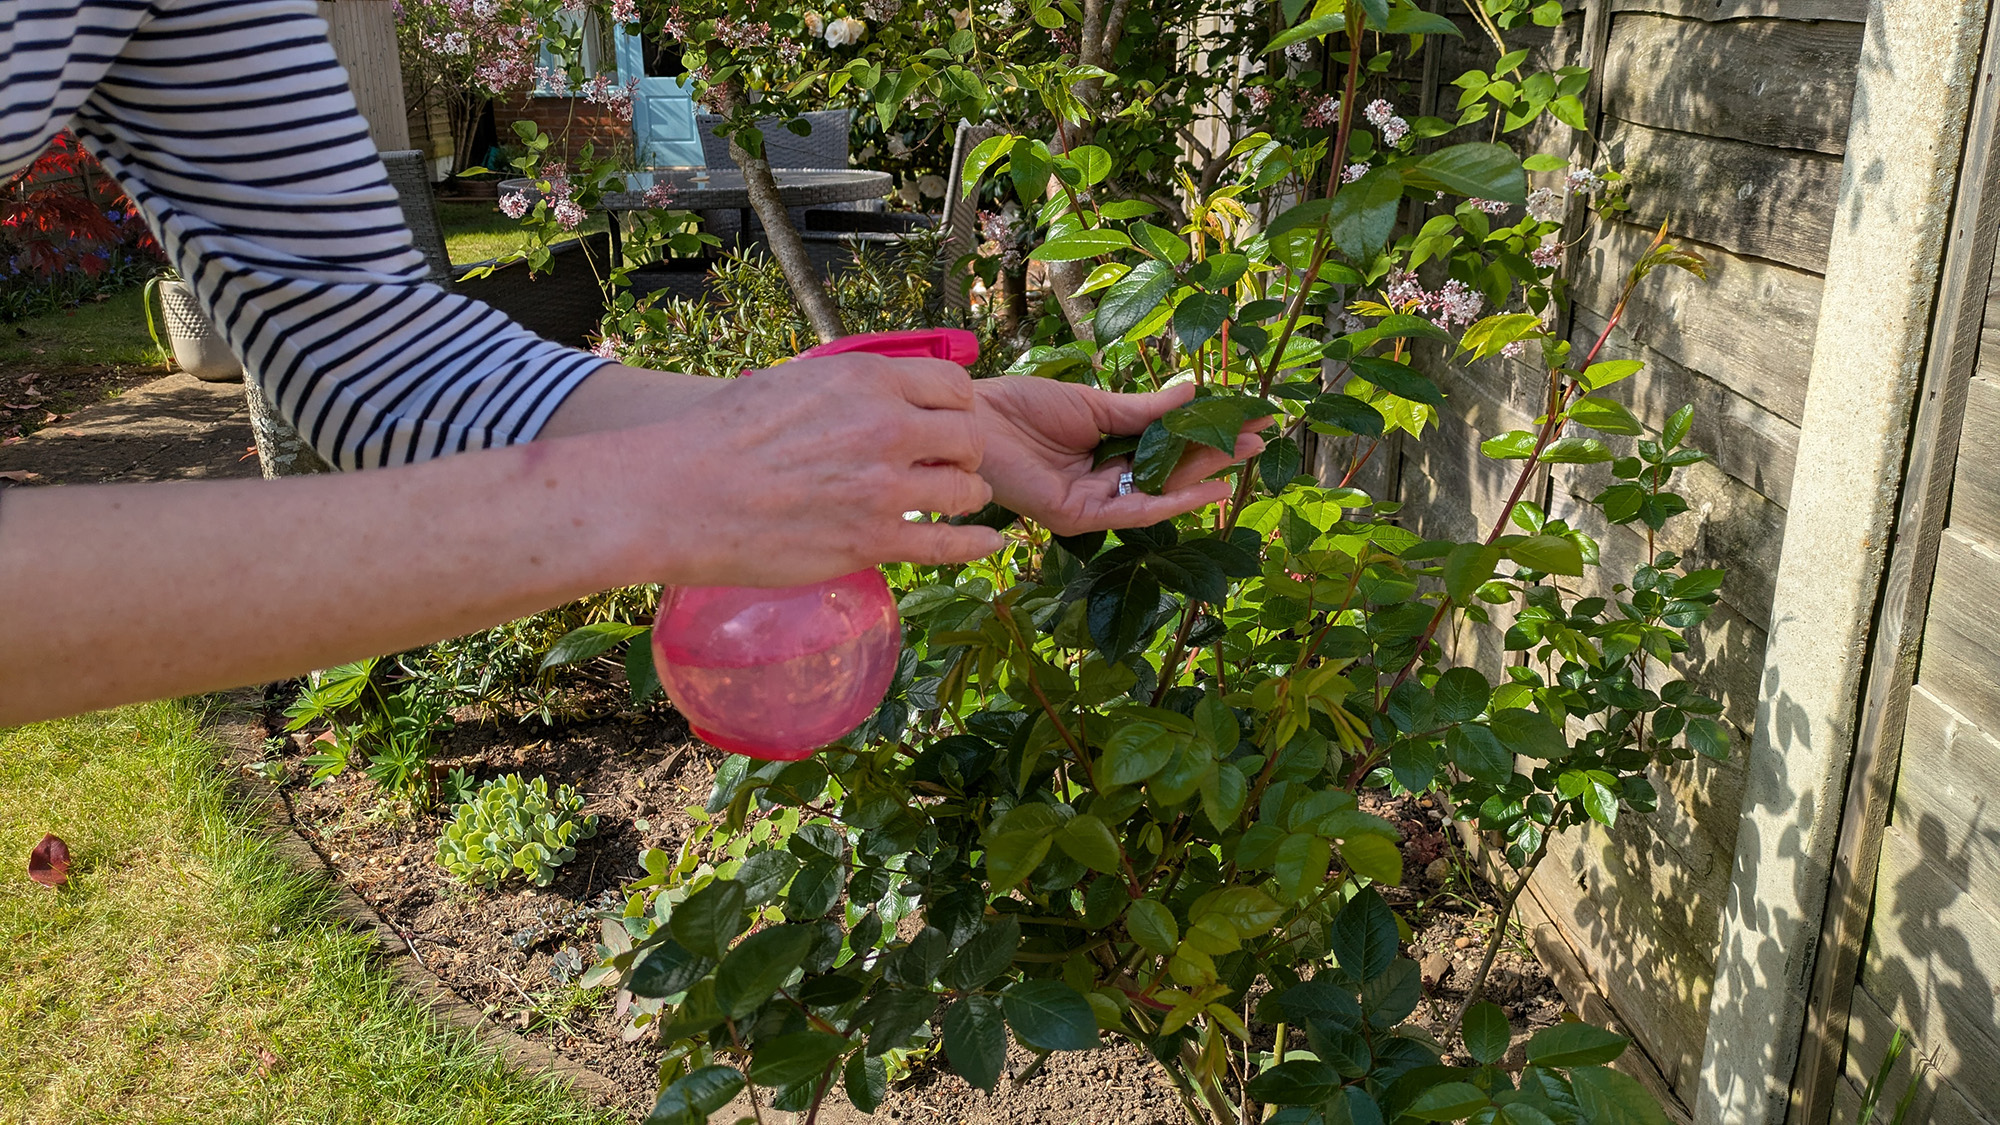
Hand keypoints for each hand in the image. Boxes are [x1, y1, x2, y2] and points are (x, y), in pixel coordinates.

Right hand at [629, 354, 1002, 584]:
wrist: (679, 495)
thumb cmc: (721, 437)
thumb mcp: (793, 384)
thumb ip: (848, 390)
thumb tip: (878, 394)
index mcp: (866, 381)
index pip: (952, 386)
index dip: (956, 409)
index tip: (948, 425)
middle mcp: (886, 427)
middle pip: (969, 437)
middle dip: (966, 453)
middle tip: (952, 466)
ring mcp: (884, 487)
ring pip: (966, 490)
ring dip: (967, 497)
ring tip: (958, 504)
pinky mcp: (873, 541)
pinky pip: (947, 544)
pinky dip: (976, 544)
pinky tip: (992, 544)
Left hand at [972, 377, 1267, 535]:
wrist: (973, 420)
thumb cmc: (1021, 408)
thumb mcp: (1093, 405)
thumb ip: (1143, 410)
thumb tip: (1192, 393)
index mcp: (1104, 450)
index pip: (1165, 446)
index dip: (1205, 433)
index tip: (1246, 417)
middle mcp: (1101, 481)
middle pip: (1168, 471)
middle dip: (1215, 454)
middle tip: (1261, 437)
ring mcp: (1091, 503)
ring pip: (1158, 492)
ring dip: (1204, 475)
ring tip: (1245, 454)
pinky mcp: (1077, 518)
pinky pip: (1132, 512)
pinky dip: (1172, 501)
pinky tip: (1207, 487)